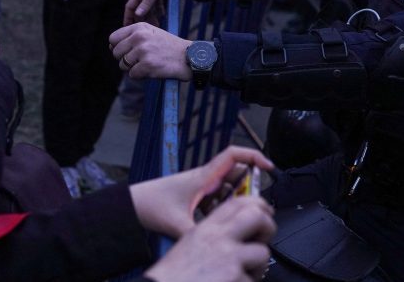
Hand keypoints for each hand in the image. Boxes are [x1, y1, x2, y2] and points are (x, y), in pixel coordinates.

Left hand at [108, 23, 191, 79]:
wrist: (188, 57)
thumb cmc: (168, 46)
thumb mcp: (151, 33)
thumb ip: (132, 36)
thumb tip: (111, 47)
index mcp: (139, 27)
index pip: (113, 38)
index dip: (117, 47)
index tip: (127, 52)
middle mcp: (139, 37)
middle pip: (116, 53)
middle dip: (124, 59)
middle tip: (139, 60)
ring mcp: (143, 51)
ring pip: (123, 65)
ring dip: (133, 68)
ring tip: (147, 64)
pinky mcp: (147, 65)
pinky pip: (132, 75)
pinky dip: (140, 76)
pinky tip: (152, 70)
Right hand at [124, 0, 179, 23]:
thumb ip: (147, 2)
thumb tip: (137, 14)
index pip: (129, 7)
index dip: (127, 17)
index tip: (126, 28)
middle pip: (139, 9)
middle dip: (141, 20)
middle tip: (145, 31)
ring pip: (148, 8)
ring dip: (151, 17)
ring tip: (156, 26)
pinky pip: (157, 5)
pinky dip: (158, 11)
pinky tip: (162, 16)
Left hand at [129, 145, 274, 238]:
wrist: (134, 205)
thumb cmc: (152, 205)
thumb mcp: (178, 224)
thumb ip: (199, 235)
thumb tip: (214, 247)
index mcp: (204, 176)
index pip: (234, 155)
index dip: (254, 156)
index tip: (269, 168)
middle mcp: (205, 179)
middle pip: (237, 176)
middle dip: (248, 190)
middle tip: (253, 207)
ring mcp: (201, 188)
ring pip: (229, 190)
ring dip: (235, 202)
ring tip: (236, 218)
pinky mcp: (197, 197)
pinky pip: (218, 200)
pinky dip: (223, 209)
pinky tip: (218, 223)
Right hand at [144, 196, 274, 281]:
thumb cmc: (173, 278)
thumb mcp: (189, 245)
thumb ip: (214, 235)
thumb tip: (239, 232)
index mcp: (206, 228)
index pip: (238, 202)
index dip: (256, 204)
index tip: (263, 211)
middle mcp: (218, 238)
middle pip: (257, 217)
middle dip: (268, 227)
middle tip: (262, 240)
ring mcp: (229, 258)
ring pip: (262, 253)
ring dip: (257, 267)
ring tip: (243, 275)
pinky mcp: (235, 278)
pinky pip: (254, 281)